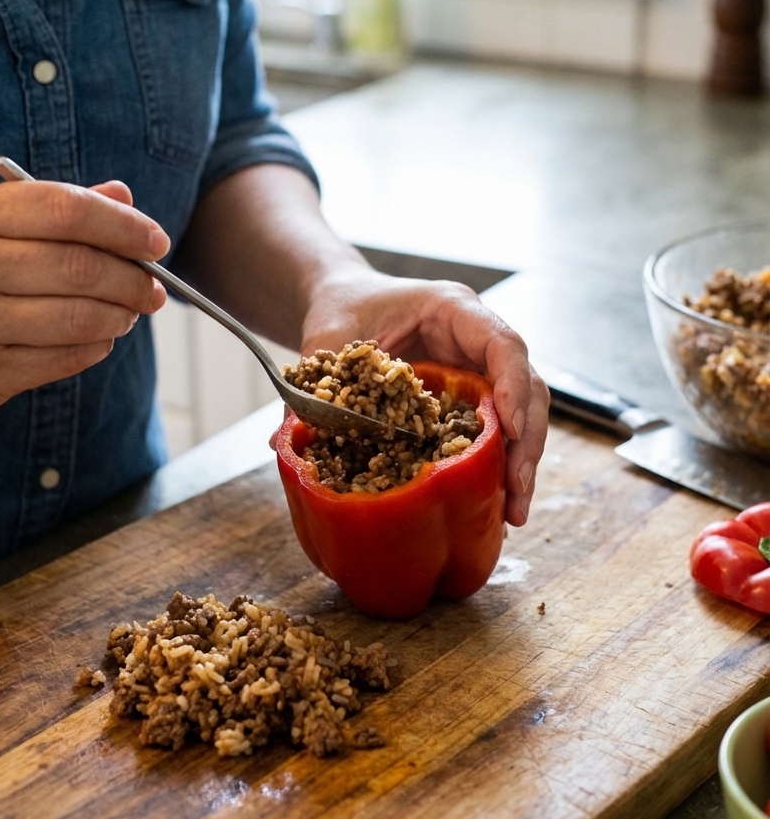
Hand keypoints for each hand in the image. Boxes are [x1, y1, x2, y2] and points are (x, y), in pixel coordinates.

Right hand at [0, 179, 169, 421]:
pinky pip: (63, 359)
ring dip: (121, 315)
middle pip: (81, 268)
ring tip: (129, 311)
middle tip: (154, 287)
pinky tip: (99, 336)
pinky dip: (95, 346)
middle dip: (133, 279)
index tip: (156, 240)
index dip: (122, 226)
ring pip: (79, 318)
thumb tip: (123, 199)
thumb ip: (52, 210)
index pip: (65, 209)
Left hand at [300, 267, 548, 525]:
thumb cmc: (344, 308)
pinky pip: (495, 431)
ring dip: (521, 462)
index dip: (513, 386)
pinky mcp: (470, 399)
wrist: (346, 305)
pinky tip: (492, 507)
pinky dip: (497, 466)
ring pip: (521, 414)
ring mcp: (479, 370)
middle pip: (527, 386)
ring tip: (513, 513)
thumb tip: (292, 436)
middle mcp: (477, 340)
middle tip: (516, 492)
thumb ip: (316, 378)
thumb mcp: (328, 337)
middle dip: (526, 441)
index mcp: (453, 310)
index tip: (508, 430)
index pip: (502, 344)